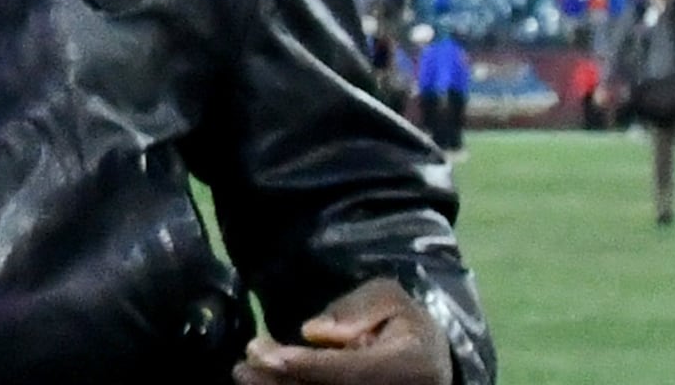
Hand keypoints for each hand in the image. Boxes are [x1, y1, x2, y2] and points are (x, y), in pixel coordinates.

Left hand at [236, 276, 451, 384]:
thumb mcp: (391, 299)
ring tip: (244, 375)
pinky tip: (265, 381)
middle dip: (282, 382)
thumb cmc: (405, 325)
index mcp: (412, 366)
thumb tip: (313, 331)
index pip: (351, 371)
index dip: (306, 366)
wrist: (432, 365)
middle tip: (242, 366)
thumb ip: (358, 307)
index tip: (263, 354)